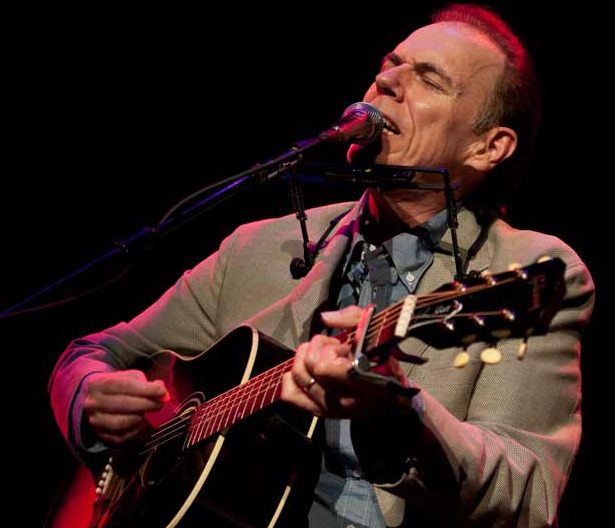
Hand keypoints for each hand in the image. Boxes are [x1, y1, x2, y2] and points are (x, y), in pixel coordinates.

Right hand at [83, 370, 169, 444]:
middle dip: (146, 404)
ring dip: (140, 418)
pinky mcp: (100, 434)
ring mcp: (95, 420)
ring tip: (148, 413)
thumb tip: (161, 390)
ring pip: (120, 422)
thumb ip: (146, 383)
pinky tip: (142, 423)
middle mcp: (93, 402)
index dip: (146, 390)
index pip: (125, 386)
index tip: (162, 392)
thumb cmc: (118, 386)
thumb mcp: (131, 377)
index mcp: (98, 383)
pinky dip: (135, 431)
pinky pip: (120, 436)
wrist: (98, 397)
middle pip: (123, 404)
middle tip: (160, 404)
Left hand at [281, 306, 409, 419]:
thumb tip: (325, 317)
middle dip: (318, 348)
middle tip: (332, 346)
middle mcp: (344, 399)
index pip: (325, 368)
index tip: (344, 347)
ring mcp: (330, 408)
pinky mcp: (320, 412)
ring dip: (305, 358)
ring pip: (299, 378)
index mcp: (363, 382)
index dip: (330, 351)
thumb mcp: (379, 335)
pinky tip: (303, 370)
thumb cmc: (387, 367)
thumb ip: (353, 319)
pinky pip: (291, 396)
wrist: (393, 404)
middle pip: (311, 368)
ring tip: (320, 355)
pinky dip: (291, 379)